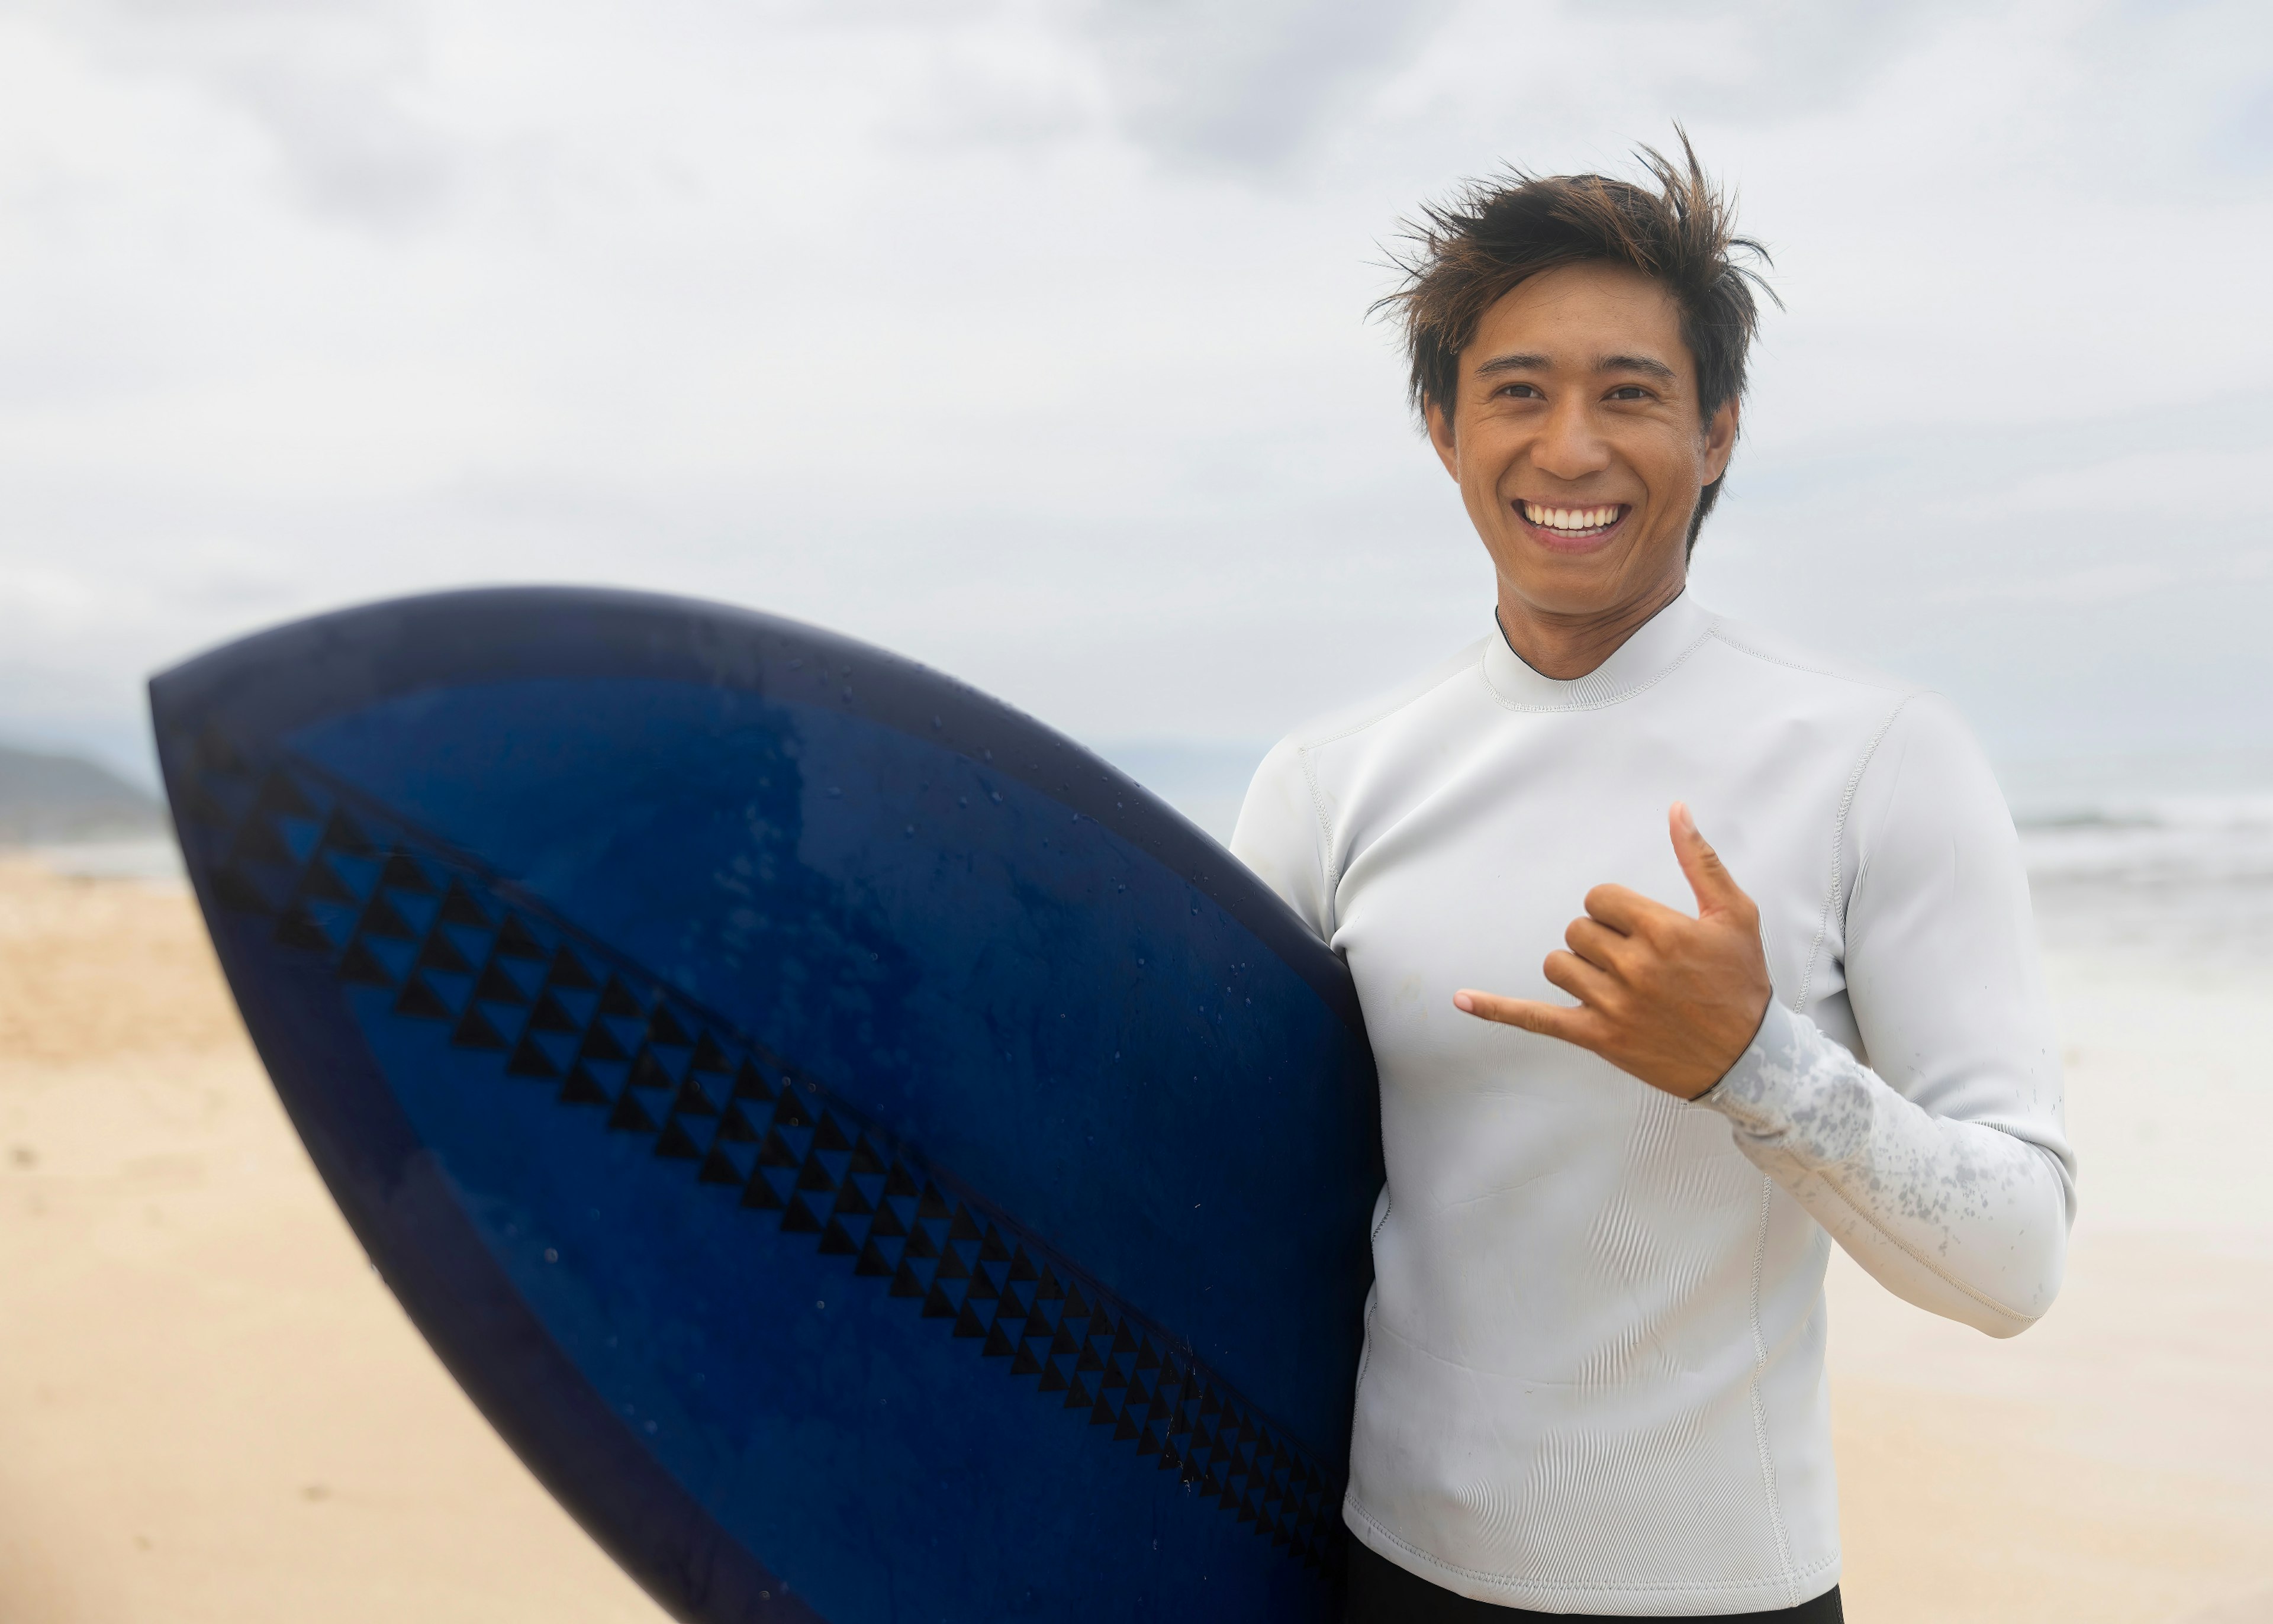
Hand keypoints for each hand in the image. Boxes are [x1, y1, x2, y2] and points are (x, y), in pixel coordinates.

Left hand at [1452, 802, 1771, 1099]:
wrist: (1749, 1059)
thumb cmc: (1741, 982)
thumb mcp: (1733, 915)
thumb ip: (1700, 860)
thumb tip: (1677, 810)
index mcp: (1661, 930)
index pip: (1599, 898)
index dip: (1613, 908)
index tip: (1636, 926)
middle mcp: (1633, 966)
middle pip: (1577, 930)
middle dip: (1599, 939)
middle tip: (1634, 959)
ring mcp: (1611, 1004)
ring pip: (1558, 965)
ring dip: (1577, 968)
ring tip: (1612, 982)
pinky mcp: (1597, 1037)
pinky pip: (1536, 1018)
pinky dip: (1497, 1009)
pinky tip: (1462, 999)